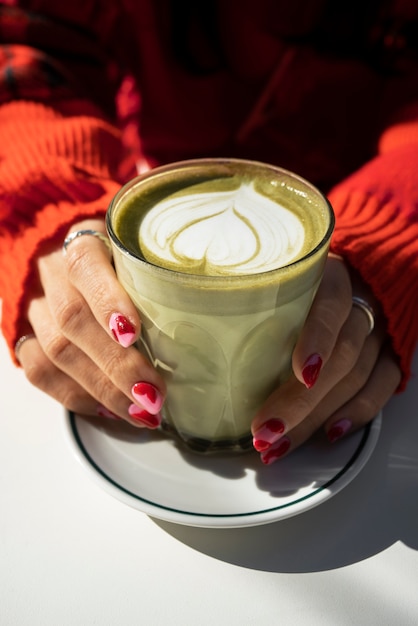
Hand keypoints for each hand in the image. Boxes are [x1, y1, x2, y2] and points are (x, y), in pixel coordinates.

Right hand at [16, 218, 165, 427]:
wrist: (62, 253)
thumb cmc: (120, 257)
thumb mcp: (141, 247)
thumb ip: (165, 267)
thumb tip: (219, 297)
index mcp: (83, 242)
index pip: (86, 266)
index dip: (107, 301)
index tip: (132, 334)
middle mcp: (53, 272)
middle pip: (74, 319)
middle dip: (116, 364)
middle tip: (153, 394)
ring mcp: (37, 306)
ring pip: (56, 351)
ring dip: (101, 389)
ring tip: (140, 413)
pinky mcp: (28, 334)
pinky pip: (40, 371)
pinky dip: (76, 396)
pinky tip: (109, 410)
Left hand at [251, 255, 401, 463]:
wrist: (359, 268)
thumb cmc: (303, 276)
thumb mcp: (277, 270)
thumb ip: (243, 290)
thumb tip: (180, 330)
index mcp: (332, 275)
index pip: (331, 305)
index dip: (317, 339)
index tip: (299, 373)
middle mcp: (360, 304)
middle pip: (341, 354)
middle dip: (301, 399)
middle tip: (265, 429)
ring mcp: (378, 332)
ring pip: (357, 378)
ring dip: (317, 417)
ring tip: (279, 443)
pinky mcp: (388, 354)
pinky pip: (382, 387)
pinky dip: (357, 414)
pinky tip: (327, 435)